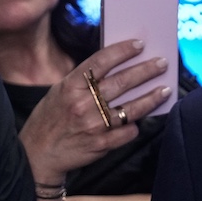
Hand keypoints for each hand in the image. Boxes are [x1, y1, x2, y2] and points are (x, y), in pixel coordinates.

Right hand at [21, 40, 171, 182]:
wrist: (37, 155)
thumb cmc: (50, 119)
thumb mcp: (59, 92)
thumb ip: (83, 81)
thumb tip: (115, 65)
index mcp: (70, 86)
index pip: (101, 61)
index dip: (122, 51)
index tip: (139, 44)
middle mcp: (82, 104)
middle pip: (122, 82)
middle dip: (146, 70)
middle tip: (162, 63)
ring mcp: (93, 125)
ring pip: (131, 108)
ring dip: (151, 97)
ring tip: (164, 90)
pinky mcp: (101, 145)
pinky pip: (128, 132)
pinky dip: (135, 126)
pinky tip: (141, 120)